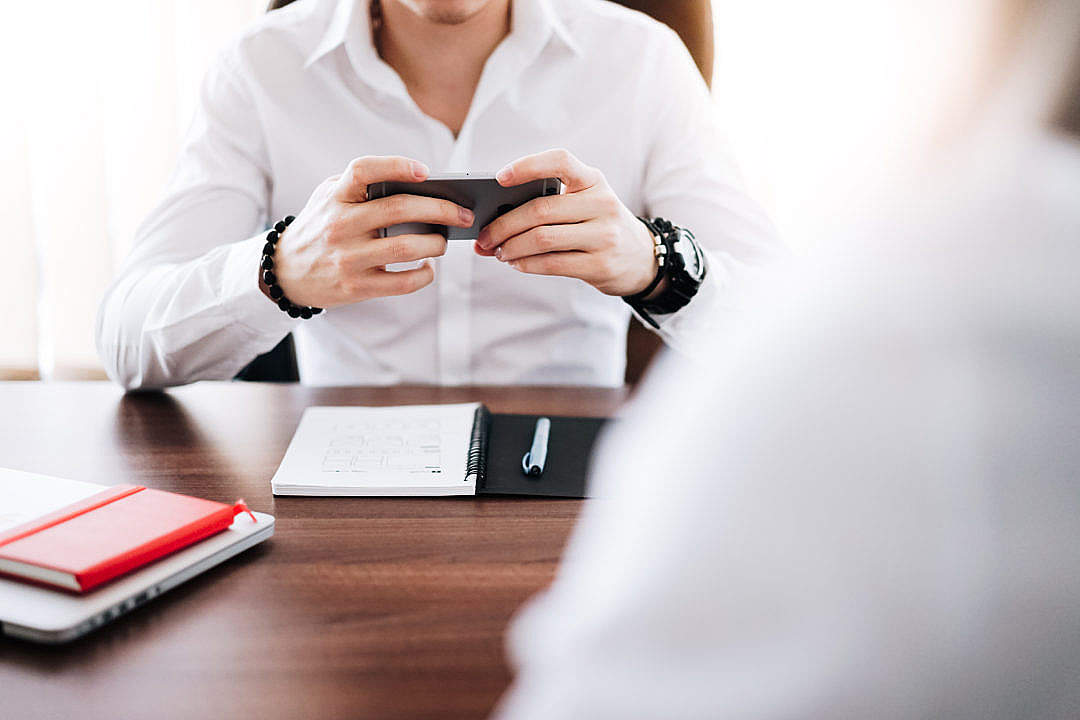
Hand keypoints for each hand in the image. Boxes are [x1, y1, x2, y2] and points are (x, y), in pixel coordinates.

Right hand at [267, 156, 474, 308]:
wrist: (285, 271)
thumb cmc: (321, 226)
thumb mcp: (328, 197)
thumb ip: (361, 186)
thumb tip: (421, 187)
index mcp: (335, 197)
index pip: (363, 170)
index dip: (396, 166)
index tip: (425, 171)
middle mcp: (339, 225)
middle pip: (398, 210)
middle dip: (441, 209)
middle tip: (464, 213)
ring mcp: (348, 258)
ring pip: (405, 247)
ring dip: (436, 243)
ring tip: (444, 240)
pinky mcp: (356, 287)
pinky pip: (402, 282)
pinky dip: (424, 275)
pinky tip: (428, 266)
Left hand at [474, 149, 657, 296]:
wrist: (641, 258)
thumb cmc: (599, 225)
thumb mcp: (587, 202)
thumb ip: (551, 202)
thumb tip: (496, 217)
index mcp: (594, 180)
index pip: (560, 161)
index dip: (528, 166)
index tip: (500, 177)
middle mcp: (602, 204)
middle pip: (540, 210)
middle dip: (503, 224)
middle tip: (485, 236)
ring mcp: (603, 236)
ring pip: (542, 239)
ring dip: (511, 247)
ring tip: (498, 251)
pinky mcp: (600, 265)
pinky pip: (551, 263)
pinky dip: (525, 264)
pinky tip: (515, 263)